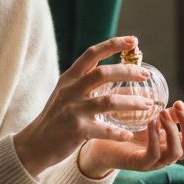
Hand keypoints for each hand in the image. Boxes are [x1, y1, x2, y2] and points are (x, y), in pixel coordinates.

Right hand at [13, 35, 156, 177]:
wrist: (35, 143)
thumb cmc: (56, 117)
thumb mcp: (65, 92)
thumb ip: (85, 80)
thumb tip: (115, 70)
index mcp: (69, 78)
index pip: (92, 54)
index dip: (113, 44)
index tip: (133, 40)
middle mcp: (70, 90)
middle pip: (103, 73)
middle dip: (128, 72)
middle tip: (146, 75)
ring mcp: (73, 110)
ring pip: (109, 101)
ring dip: (132, 102)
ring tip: (148, 104)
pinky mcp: (76, 130)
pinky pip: (104, 129)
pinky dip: (119, 133)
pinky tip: (128, 135)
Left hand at [78, 100, 183, 177]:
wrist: (103, 144)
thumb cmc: (130, 130)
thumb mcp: (155, 118)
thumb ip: (172, 114)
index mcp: (177, 144)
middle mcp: (170, 155)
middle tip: (178, 105)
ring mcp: (157, 162)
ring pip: (177, 152)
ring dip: (173, 129)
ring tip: (162, 113)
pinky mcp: (140, 165)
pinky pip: (154, 154)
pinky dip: (155, 137)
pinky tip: (151, 122)